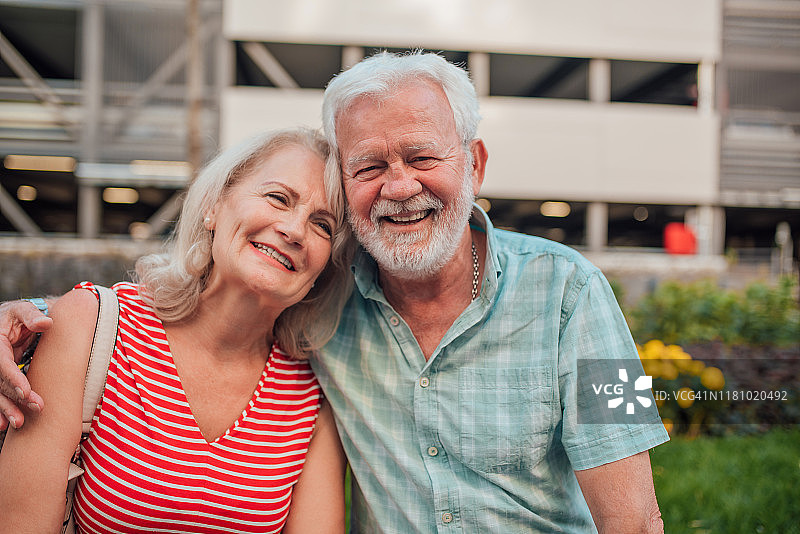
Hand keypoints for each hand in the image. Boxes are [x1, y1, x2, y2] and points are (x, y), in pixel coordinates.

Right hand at [0, 300, 51, 429]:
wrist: (12, 320)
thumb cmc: (20, 315)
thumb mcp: (24, 310)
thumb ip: (33, 316)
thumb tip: (46, 322)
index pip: (1, 363)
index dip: (12, 378)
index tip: (26, 392)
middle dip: (14, 397)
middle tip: (36, 407)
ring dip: (6, 408)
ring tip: (19, 423)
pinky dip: (0, 409)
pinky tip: (4, 424)